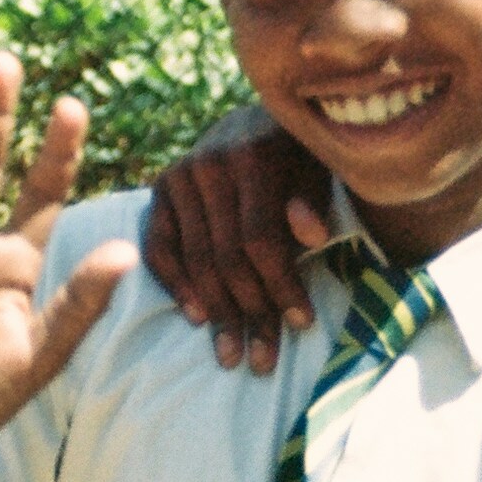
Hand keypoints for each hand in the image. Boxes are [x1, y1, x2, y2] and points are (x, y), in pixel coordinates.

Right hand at [143, 123, 334, 371]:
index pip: (262, 238)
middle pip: (227, 257)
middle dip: (250, 313)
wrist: (259, 122)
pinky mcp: (161, 187)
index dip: (282, 285)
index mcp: (255, 155)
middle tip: (263, 360)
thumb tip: (312, 235)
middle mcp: (210, 162)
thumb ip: (315, 201)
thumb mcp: (321, 170)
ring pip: (196, 260)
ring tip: (232, 355)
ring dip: (216, 313)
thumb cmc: (302, 156)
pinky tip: (197, 318)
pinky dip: (176, 285)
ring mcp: (180, 174)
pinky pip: (160, 247)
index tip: (302, 324)